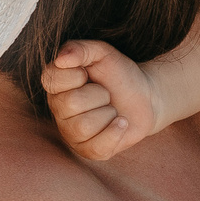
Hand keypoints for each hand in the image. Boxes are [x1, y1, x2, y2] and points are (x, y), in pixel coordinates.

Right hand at [41, 41, 160, 160]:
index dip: (78, 74)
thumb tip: (61, 59)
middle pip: (71, 104)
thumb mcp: (102, 52)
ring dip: (108, 114)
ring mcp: (71, 133)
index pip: (53, 79)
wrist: (146, 96)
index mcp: (56, 85)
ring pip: (83, 127)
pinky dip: (115, 133)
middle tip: (106, 94)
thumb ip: (80, 49)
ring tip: (112, 109)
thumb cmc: (120, 74)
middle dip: (100, 95)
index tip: (90, 74)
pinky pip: (97, 148)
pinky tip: (121, 123)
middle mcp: (58, 110)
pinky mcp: (89, 150)